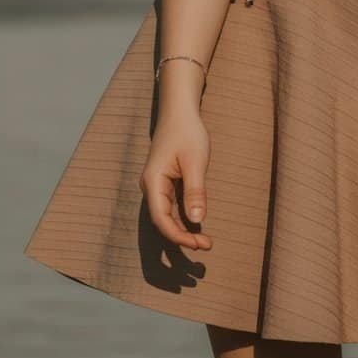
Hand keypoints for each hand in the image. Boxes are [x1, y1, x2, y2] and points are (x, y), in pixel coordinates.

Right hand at [138, 112, 212, 250]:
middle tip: (207, 246)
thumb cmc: (187, 132)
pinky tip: (197, 225)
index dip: (179, 236)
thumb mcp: (195, 161)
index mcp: (153, 182)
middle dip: (182, 238)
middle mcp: (150, 187)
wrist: (179, 111)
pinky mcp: (165, 183)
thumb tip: (197, 220)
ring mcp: (156, 186)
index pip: (161, 219)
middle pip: (162, 222)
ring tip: (204, 241)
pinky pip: (171, 207)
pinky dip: (182, 219)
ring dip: (183, 230)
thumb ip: (195, 191)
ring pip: (166, 216)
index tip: (199, 244)